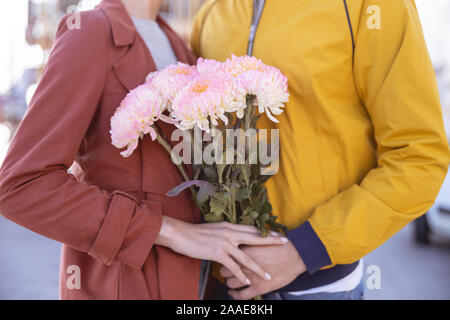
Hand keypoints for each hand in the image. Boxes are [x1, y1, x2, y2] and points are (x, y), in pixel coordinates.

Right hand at [155, 217, 288, 284]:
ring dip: (258, 268)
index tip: (278, 233)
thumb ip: (226, 233)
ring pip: (247, 257)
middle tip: (285, 243)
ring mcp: (225, 243)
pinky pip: (233, 266)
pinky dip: (241, 275)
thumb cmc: (196, 233)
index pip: (252, 229)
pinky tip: (248, 281)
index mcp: (230, 226)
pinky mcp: (217, 253)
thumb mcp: (215, 229)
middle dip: (271, 241)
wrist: (181, 234)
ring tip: (268, 276)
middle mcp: (230, 233)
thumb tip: (234, 236)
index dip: (265, 231)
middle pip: (255, 237)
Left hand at [220, 240, 306, 299]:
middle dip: (226, 270)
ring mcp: (251, 276)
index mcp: (244, 250)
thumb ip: (252, 238)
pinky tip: (233, 293)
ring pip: (230, 283)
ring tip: (231, 281)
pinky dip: (235, 295)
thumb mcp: (263, 238)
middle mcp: (244, 264)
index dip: (225, 257)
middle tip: (228, 270)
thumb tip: (248, 235)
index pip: (226, 255)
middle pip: (224, 269)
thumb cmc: (282, 245)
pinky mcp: (259, 288)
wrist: (296, 255)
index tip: (226, 257)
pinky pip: (241, 295)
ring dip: (230, 282)